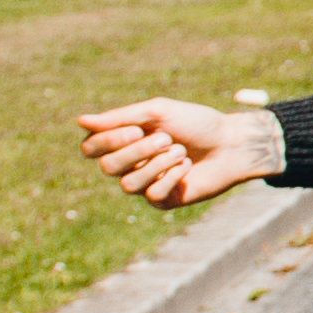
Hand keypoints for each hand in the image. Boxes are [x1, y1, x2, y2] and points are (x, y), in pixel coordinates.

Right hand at [75, 96, 273, 208]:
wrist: (232, 143)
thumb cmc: (196, 123)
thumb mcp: (158, 112)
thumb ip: (120, 118)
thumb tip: (80, 121)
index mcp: (124, 140)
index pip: (91, 148)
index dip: (107, 142)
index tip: (136, 130)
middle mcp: (129, 163)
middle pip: (108, 167)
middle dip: (136, 152)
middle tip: (166, 138)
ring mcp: (145, 183)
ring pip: (128, 184)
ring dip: (157, 164)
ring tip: (180, 151)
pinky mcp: (163, 200)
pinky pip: (152, 194)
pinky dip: (171, 177)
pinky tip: (187, 166)